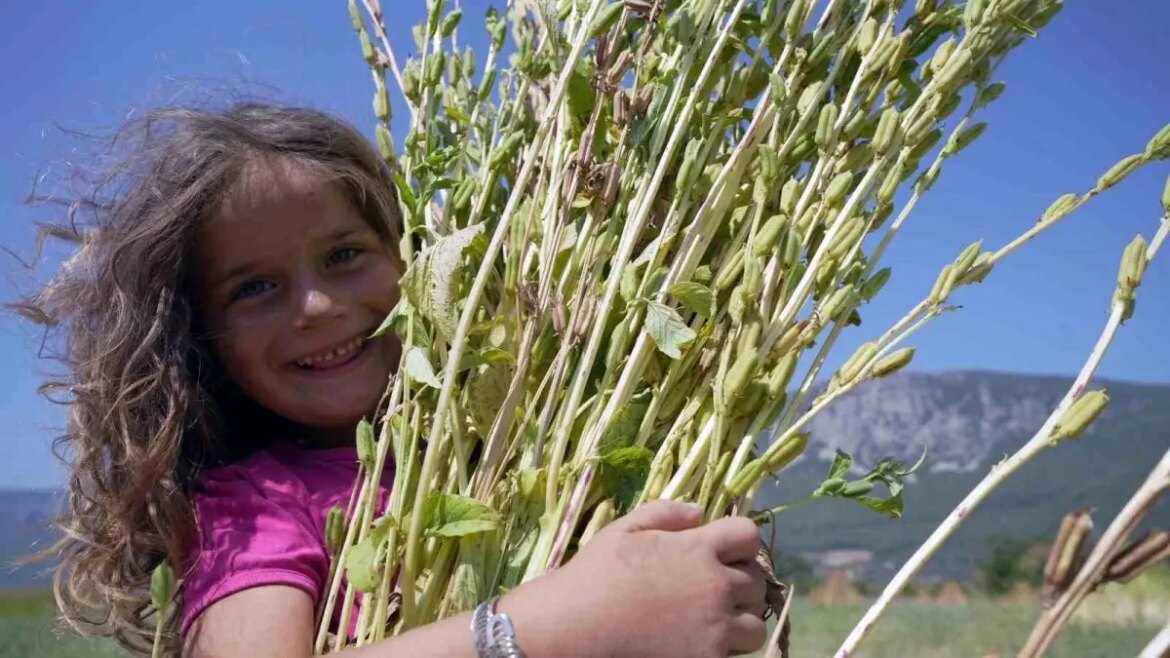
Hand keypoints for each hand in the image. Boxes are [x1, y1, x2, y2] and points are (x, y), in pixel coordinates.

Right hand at [508, 500, 766, 657]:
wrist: (575, 628)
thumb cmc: (595, 576)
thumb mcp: (624, 529)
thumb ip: (666, 514)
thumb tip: (700, 514)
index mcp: (698, 549)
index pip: (748, 536)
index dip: (739, 543)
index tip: (724, 552)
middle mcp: (715, 587)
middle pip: (757, 581)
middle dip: (740, 582)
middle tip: (715, 589)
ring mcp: (715, 629)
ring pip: (755, 625)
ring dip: (740, 620)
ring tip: (714, 621)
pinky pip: (736, 655)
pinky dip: (724, 649)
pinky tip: (698, 641)